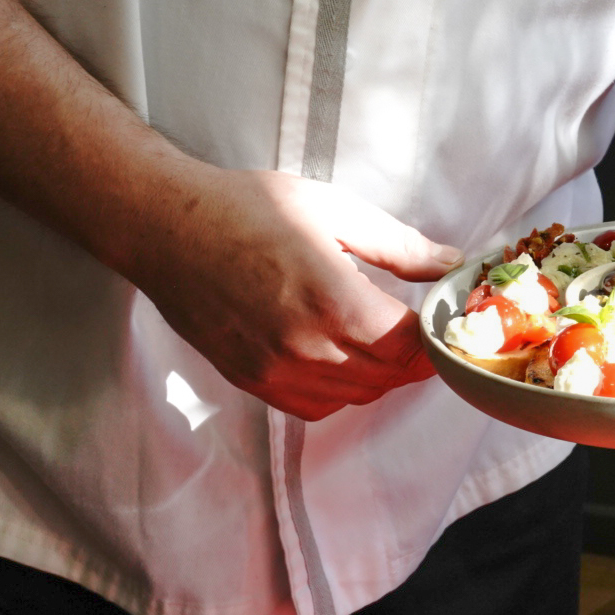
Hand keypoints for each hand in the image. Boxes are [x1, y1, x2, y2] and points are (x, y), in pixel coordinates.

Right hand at [126, 167, 461, 420]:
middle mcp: (305, 346)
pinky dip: (341, 392)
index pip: (409, 347)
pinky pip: (313, 406)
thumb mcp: (335, 210)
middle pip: (388, 376)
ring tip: (390, 343)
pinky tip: (346, 359)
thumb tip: (449, 263)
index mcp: (333, 301)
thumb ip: (398, 245)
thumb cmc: (247, 208)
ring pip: (355, 396)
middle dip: (416, 359)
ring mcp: (274, 369)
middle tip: (428, 333)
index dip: (435, 340)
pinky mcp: (250, 379)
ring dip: (382, 376)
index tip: (445, 323)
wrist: (165, 227)